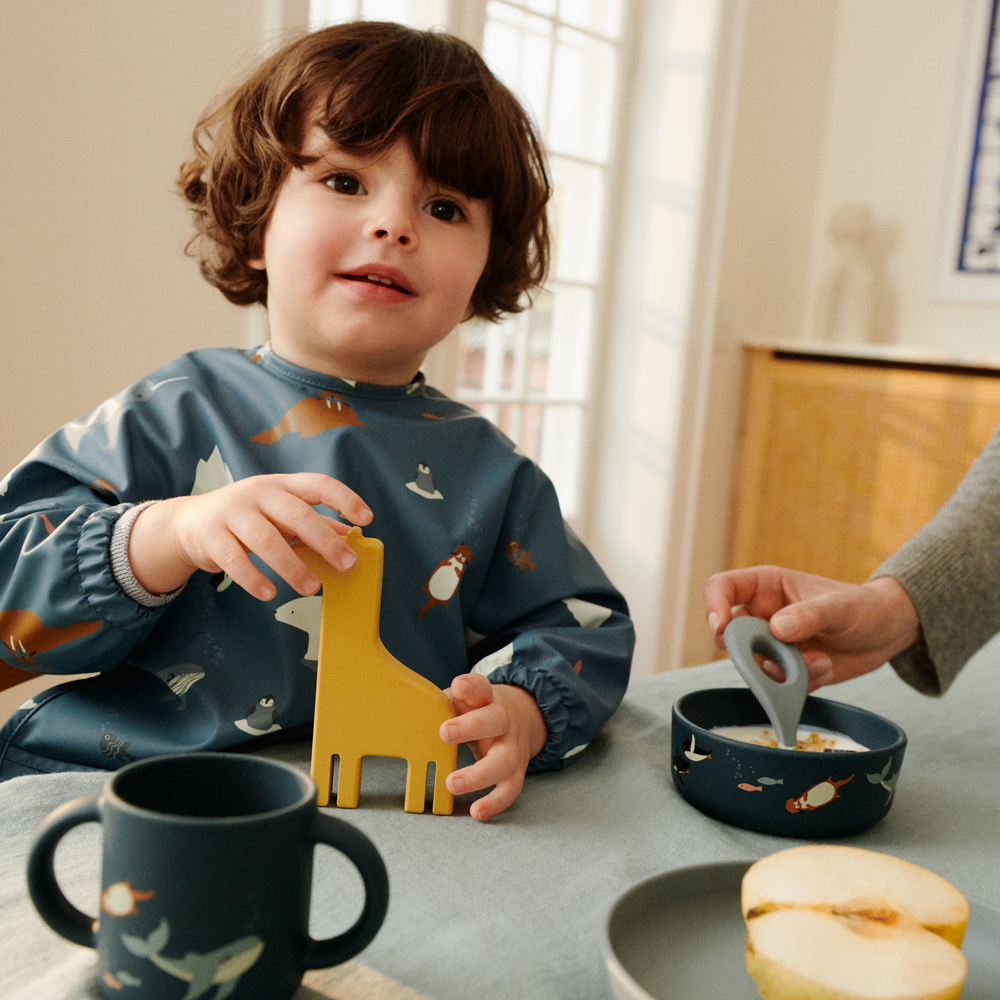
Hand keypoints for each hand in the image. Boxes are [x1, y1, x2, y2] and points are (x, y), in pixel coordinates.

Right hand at [127, 473, 372, 599]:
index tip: (366, 519)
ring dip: (292, 566)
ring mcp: (232, 512)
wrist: (189, 523)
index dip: (344, 498)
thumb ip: (313, 523)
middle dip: (324, 540)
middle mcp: (258, 493)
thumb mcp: (280, 513)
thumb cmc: (248, 517)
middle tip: (347, 564)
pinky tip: (269, 594)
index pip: (318, 483)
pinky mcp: (210, 536)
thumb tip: (351, 537)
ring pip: (265, 539)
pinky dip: (253, 578)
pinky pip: (234, 559)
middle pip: (295, 514)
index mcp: (282, 485)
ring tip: (312, 588)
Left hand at [439, 673, 547, 820]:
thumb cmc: (479, 709)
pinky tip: (477, 812)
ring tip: (451, 784)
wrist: (523, 716)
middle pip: (496, 720)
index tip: (459, 686)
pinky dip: (496, 802)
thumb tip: (405, 714)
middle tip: (445, 733)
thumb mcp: (464, 700)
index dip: (471, 686)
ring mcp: (513, 746)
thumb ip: (441, 705)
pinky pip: (511, 788)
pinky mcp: (518, 770)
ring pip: (505, 760)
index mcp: (487, 698)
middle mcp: (504, 720)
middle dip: (472, 727)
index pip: (482, 687)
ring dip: (479, 774)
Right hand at [704, 566, 921, 690]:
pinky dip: (800, 683)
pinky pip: (777, 684)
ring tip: (821, 662)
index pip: (722, 588)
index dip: (714, 606)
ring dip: (785, 670)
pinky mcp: (783, 670)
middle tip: (780, 658)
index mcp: (765, 587)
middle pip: (729, 635)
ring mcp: (771, 645)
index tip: (722, 627)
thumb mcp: (841, 606)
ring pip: (754, 665)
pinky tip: (825, 668)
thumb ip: (810, 614)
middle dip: (751, 652)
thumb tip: (776, 629)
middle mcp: (761, 615)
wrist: (885, 634)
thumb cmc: (862, 606)